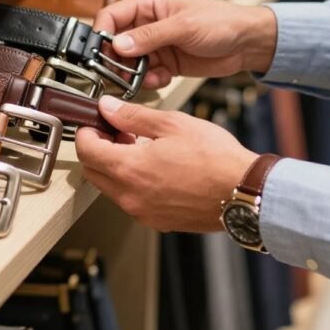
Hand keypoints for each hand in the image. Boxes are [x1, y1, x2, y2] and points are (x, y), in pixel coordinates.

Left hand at [75, 95, 258, 232]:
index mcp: (129, 169)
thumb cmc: (215, 159)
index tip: (95, 122)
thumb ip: (133, 116)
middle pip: (93, 171)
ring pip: (112, 188)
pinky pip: (132, 200)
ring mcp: (143, 212)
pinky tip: (155, 167)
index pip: (86, 150)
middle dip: (98, 149)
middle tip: (116, 131)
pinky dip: (133, 183)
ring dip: (116, 166)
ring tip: (141, 147)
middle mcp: (130, 196)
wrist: (243, 192)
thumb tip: (109, 108)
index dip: (86, 132)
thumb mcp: (172, 123)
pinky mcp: (158, 221)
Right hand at [93, 0, 277, 88]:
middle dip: (116, 60)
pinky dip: (150, 80)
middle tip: (117, 74)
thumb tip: (118, 45)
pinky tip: (162, 79)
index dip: (102, 34)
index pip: (112, 16)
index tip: (99, 53)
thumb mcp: (183, 26)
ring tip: (143, 79)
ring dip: (133, 74)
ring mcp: (157, 45)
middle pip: (117, 43)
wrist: (247, 43)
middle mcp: (149, 24)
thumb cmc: (221, 21)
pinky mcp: (167, 62)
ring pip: (130, 62)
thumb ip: (150, 37)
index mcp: (149, 5)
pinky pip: (147, 74)